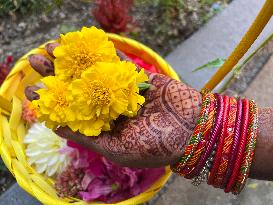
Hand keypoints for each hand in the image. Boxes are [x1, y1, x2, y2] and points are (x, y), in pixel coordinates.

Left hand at [26, 43, 201, 167]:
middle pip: (78, 87)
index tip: (31, 90)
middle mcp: (109, 106)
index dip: (50, 100)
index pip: (70, 110)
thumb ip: (89, 138)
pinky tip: (84, 44)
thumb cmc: (157, 146)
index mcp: (103, 125)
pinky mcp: (137, 77)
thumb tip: (57, 128)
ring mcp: (122, 90)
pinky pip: (117, 63)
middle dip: (56, 74)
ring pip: (93, 71)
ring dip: (73, 59)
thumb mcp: (119, 150)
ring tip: (52, 46)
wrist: (193, 129)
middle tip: (35, 60)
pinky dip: (102, 52)